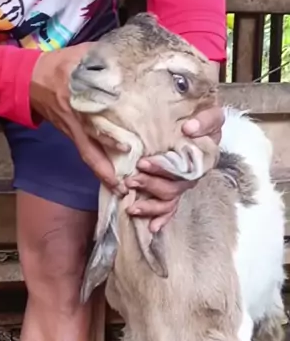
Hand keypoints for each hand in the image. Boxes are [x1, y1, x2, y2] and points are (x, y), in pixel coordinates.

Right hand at [30, 46, 128, 193]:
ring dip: (103, 174)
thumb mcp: (80, 54)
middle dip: (107, 168)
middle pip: (91, 150)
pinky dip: (98, 166)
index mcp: (77, 98)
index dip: (108, 137)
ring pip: (88, 156)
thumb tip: (130, 55)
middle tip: (126, 184)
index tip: (127, 148)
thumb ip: (103, 56)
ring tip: (121, 190)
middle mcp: (75, 120)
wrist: (28, 80)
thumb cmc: (57, 65)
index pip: (94, 121)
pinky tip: (112, 177)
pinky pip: (85, 153)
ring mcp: (71, 130)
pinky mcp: (70, 134)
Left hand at [125, 104, 224, 232]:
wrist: (198, 117)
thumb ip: (204, 120)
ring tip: (132, 206)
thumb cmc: (202, 115)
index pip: (185, 166)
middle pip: (173, 186)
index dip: (162, 167)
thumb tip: (189, 129)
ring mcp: (184, 182)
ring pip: (169, 198)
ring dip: (151, 204)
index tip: (143, 163)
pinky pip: (171, 207)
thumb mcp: (209, 112)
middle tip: (132, 180)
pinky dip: (162, 218)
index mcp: (202, 155)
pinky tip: (152, 228)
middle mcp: (194, 172)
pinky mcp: (176, 188)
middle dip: (151, 184)